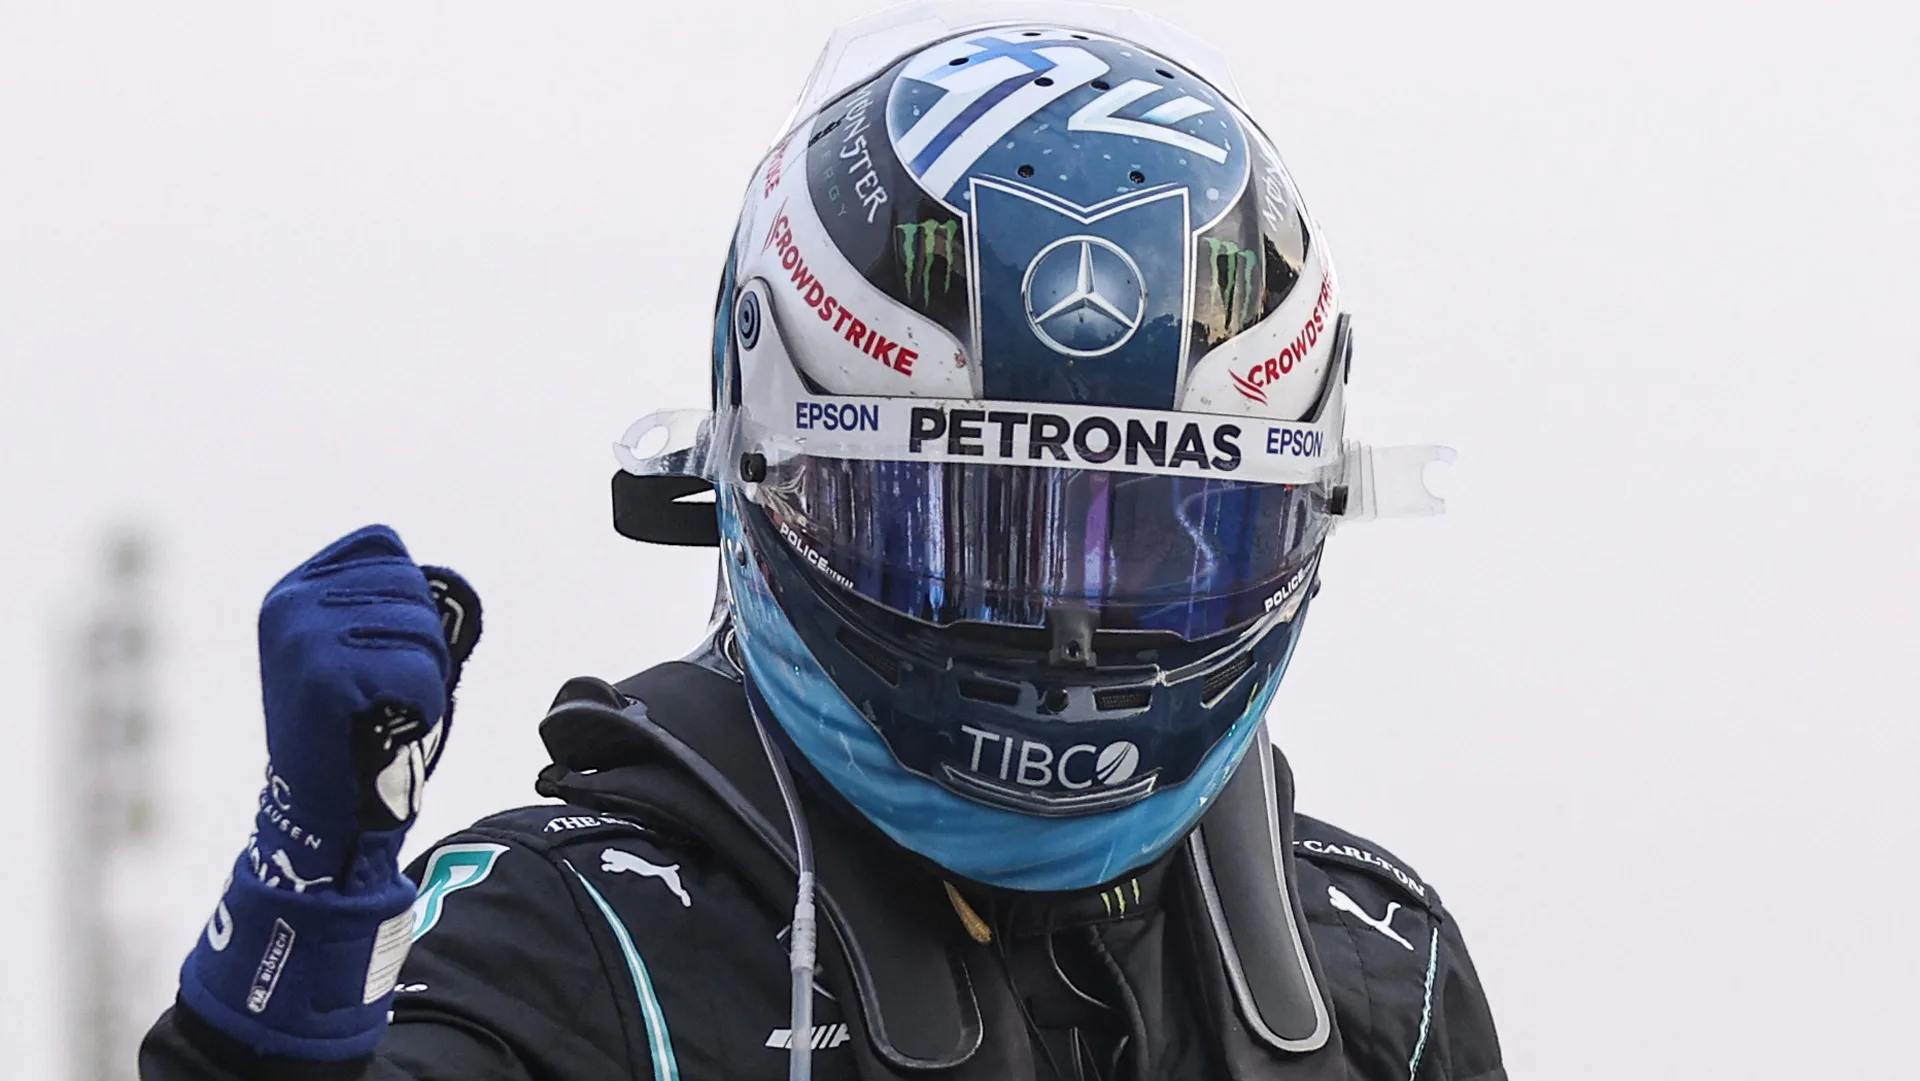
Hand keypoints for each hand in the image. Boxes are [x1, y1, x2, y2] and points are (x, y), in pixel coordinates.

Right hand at [180, 525, 481, 1058]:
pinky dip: (424, 705)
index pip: (385, 547)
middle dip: (424, 643)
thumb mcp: (376, 650)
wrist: (325, 817)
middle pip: (412, 585)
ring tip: (383, 711)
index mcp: (295, 588)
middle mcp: (290, 601)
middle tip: (385, 693)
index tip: (381, 652)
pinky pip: (418, 672)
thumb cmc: (363, 732)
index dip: (411, 599)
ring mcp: (301, 635)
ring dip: (425, 679)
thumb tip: (454, 586)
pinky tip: (388, 728)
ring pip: (421, 630)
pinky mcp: (321, 675)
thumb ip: (405, 605)